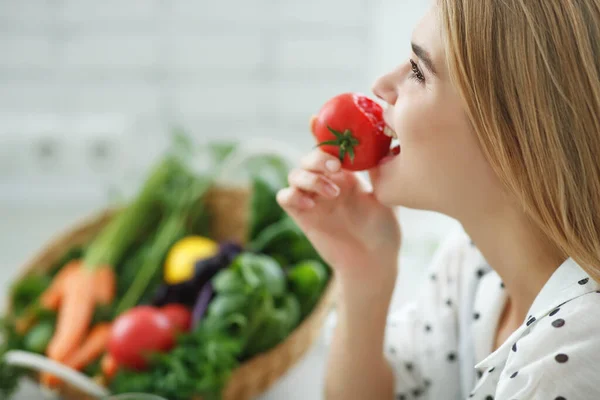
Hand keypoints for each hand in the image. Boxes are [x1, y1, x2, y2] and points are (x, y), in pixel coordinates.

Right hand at [277, 117, 401, 287]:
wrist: (373, 262)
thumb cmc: (384, 232)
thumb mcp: (385, 197)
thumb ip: (377, 173)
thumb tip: (378, 146)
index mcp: (346, 175)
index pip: (327, 148)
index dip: (319, 133)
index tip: (316, 122)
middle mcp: (327, 184)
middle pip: (308, 159)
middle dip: (318, 158)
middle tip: (336, 168)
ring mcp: (313, 200)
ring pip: (294, 175)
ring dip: (310, 178)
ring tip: (333, 193)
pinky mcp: (303, 217)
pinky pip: (285, 198)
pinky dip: (292, 195)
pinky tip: (311, 205)